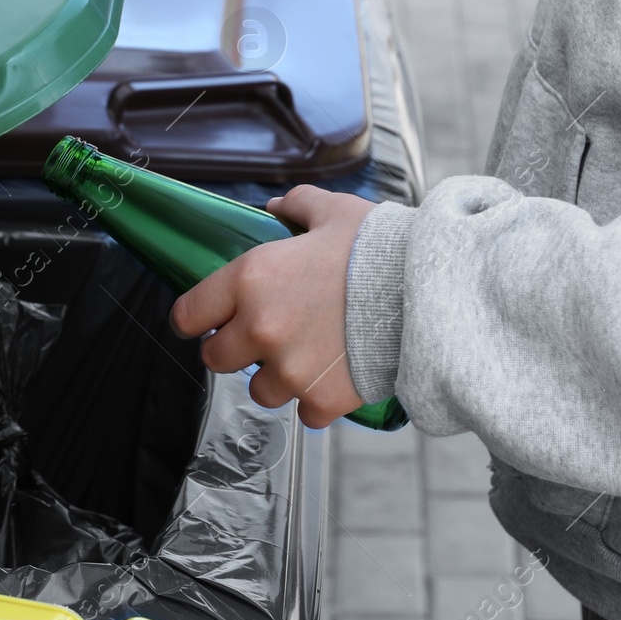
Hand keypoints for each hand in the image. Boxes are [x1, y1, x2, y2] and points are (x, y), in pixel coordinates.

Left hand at [171, 186, 376, 429]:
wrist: (431, 291)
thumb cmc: (381, 247)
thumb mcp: (335, 211)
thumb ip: (298, 206)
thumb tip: (277, 208)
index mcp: (252, 279)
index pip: (189, 314)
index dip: (197, 318)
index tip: (206, 322)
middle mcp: (261, 328)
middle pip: (215, 359)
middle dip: (235, 348)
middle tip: (264, 336)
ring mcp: (290, 370)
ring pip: (259, 391)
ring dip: (277, 377)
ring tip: (308, 357)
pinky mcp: (321, 399)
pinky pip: (306, 414)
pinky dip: (318, 400)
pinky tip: (337, 376)